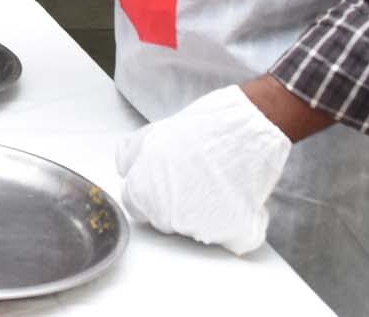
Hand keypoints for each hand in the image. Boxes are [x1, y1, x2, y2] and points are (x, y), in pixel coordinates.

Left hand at [115, 85, 291, 254]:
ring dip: (207, 214)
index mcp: (143, 193)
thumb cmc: (200, 129)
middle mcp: (168, 217)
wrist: (243, 130)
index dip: (152, 191)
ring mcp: (201, 229)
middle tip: (195, 177)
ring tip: (218, 182)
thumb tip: (124, 170)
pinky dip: (238, 224)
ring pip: (199, 231)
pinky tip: (239, 197)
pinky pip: (233, 239)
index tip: (167, 181)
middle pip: (166, 220)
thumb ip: (130, 156)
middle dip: (177, 204)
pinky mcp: (233, 234)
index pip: (137, 207)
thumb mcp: (151, 132)